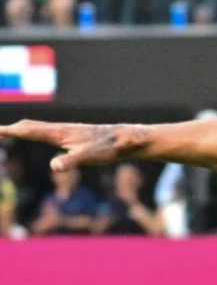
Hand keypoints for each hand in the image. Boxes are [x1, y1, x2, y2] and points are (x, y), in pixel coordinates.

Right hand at [0, 121, 142, 172]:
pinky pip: (48, 132)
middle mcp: (62, 129)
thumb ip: (72, 161)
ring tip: (9, 132)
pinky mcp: (74, 136)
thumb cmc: (110, 148)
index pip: (29, 130)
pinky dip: (35, 132)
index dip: (10, 131)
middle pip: (31, 126)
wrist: (129, 140)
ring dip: (22, 129)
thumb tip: (54, 166)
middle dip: (11, 129)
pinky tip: (39, 136)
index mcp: (60, 133)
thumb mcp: (90, 157)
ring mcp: (68, 132)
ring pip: (40, 128)